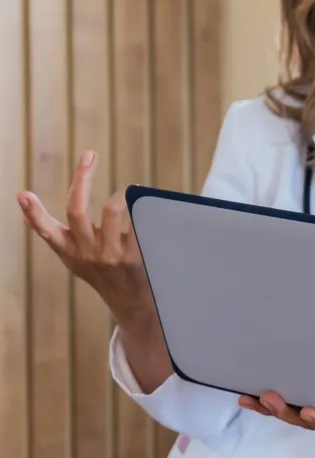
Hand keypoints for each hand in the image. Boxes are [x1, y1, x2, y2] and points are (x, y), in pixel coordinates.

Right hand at [17, 151, 150, 321]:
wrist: (130, 302)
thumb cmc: (99, 273)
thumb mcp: (71, 256)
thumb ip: (51, 233)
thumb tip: (22, 208)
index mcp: (68, 250)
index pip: (46, 230)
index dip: (33, 213)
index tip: (23, 194)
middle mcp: (86, 252)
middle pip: (77, 209)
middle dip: (82, 178)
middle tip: (89, 155)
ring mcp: (110, 255)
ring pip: (111, 212)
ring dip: (120, 195)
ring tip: (130, 189)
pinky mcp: (134, 256)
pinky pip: (138, 224)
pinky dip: (142, 208)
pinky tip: (149, 201)